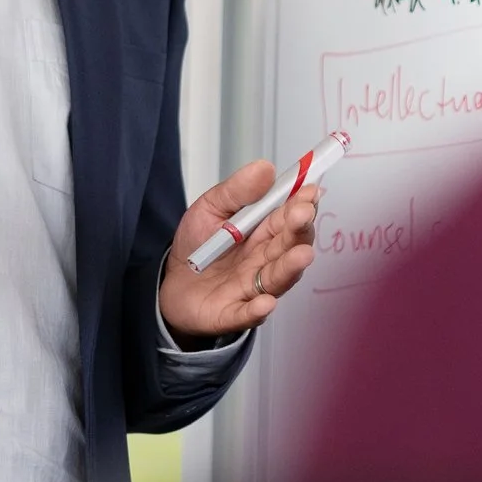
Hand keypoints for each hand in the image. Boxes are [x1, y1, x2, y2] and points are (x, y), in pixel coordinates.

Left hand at [157, 161, 319, 343]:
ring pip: (276, 279)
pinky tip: (265, 302)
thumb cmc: (196, 246)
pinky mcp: (231, 313)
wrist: (171, 282)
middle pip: (288, 246)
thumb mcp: (210, 208)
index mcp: (262, 233)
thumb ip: (237, 190)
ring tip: (301, 255)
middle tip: (303, 214)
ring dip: (290, 268)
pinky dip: (257, 310)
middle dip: (299, 231)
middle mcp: (264, 261)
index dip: (301, 204)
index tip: (310, 190)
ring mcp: (251, 288)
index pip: (288, 218)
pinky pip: (246, 314)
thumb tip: (264, 168)